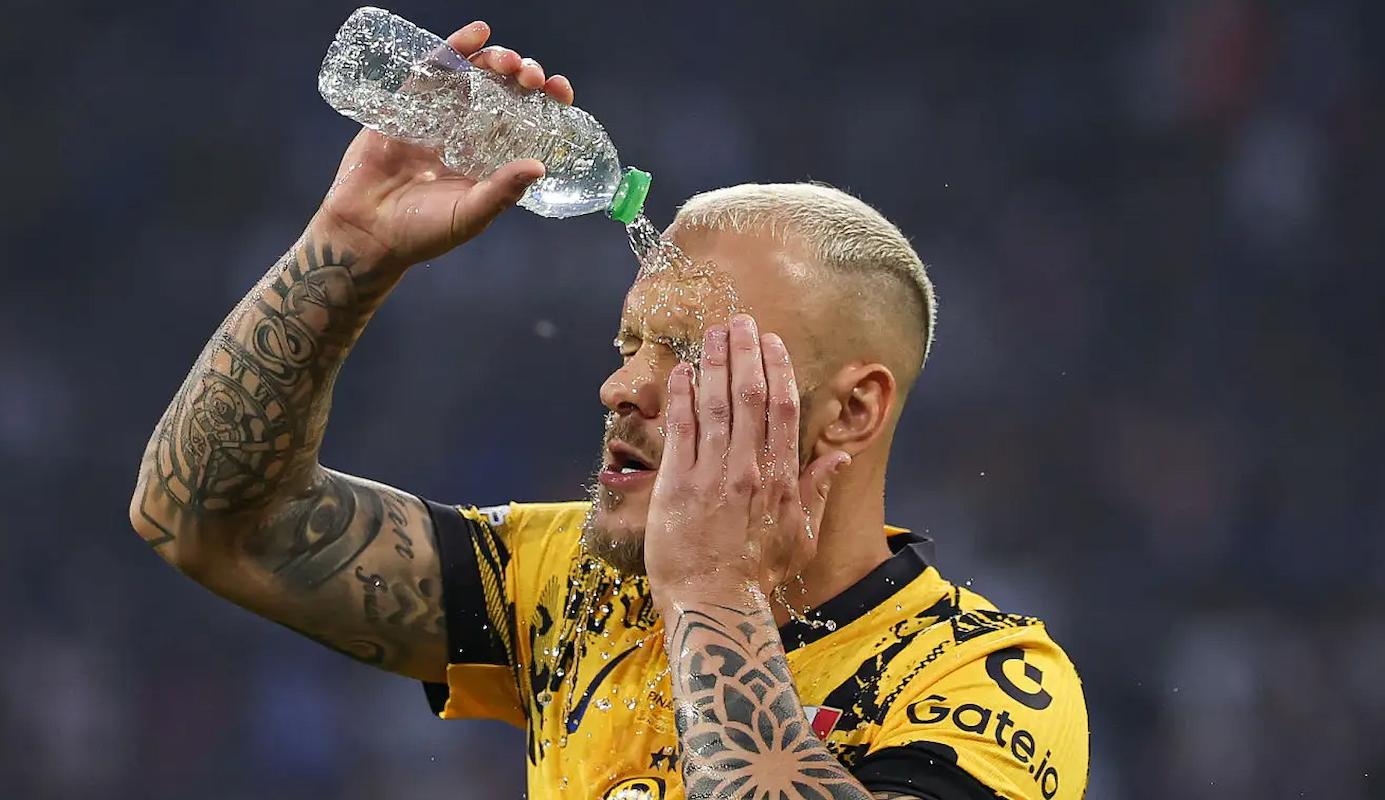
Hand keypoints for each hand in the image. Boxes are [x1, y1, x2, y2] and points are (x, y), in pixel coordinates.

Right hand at [313, 21, 575, 267]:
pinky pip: (433, 71)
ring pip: (473, 76)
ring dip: (495, 60)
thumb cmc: (421, 233)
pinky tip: (477, 33)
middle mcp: (469, 134)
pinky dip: (456, 48)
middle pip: (504, 92)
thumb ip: (502, 191)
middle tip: (530, 76)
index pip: (528, 122)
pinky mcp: (407, 106)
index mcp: (491, 159)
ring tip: (507, 60)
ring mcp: (438, 118)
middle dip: (522, 76)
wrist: (365, 233)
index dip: (547, 103)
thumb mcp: (469, 215)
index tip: (560, 90)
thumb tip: (540, 166)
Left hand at [644, 314, 851, 601]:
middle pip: (749, 396)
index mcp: (781, 478)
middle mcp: (748, 468)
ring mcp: (711, 473)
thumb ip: (818, 491)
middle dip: (746, 353)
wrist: (714, 603)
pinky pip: (681, 429)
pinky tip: (683, 372)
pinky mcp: (677, 484)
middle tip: (741, 322)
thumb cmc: (757, 575)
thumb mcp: (801, 537)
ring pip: (715, 404)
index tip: (773, 343)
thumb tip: (840, 457)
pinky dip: (683, 397)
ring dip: (715, 363)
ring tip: (714, 333)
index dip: (778, 370)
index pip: (782, 410)